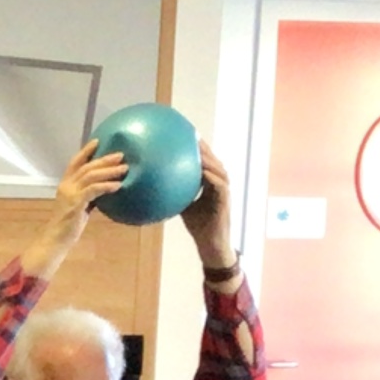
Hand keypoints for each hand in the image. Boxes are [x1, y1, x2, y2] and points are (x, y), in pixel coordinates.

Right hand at [53, 140, 127, 223]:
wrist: (56, 239)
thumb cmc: (68, 225)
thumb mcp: (79, 206)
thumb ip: (89, 195)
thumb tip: (106, 188)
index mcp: (65, 184)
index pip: (75, 162)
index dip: (86, 151)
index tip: (98, 141)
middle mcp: (66, 186)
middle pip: (87, 166)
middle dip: (104, 159)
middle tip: (121, 155)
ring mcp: (70, 194)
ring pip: (91, 175)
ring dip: (109, 171)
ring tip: (124, 169)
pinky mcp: (76, 204)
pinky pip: (93, 190)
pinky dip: (106, 186)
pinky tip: (118, 185)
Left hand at [181, 138, 236, 270]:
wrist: (210, 243)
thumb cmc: (198, 226)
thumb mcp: (183, 205)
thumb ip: (174, 193)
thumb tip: (153, 187)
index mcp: (210, 183)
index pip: (206, 161)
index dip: (198, 148)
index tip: (186, 136)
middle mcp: (219, 184)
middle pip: (214, 160)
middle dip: (204, 147)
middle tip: (192, 135)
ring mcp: (224, 192)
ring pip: (219, 169)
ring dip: (209, 159)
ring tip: (198, 149)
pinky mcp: (225, 201)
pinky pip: (220, 185)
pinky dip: (212, 177)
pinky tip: (202, 171)